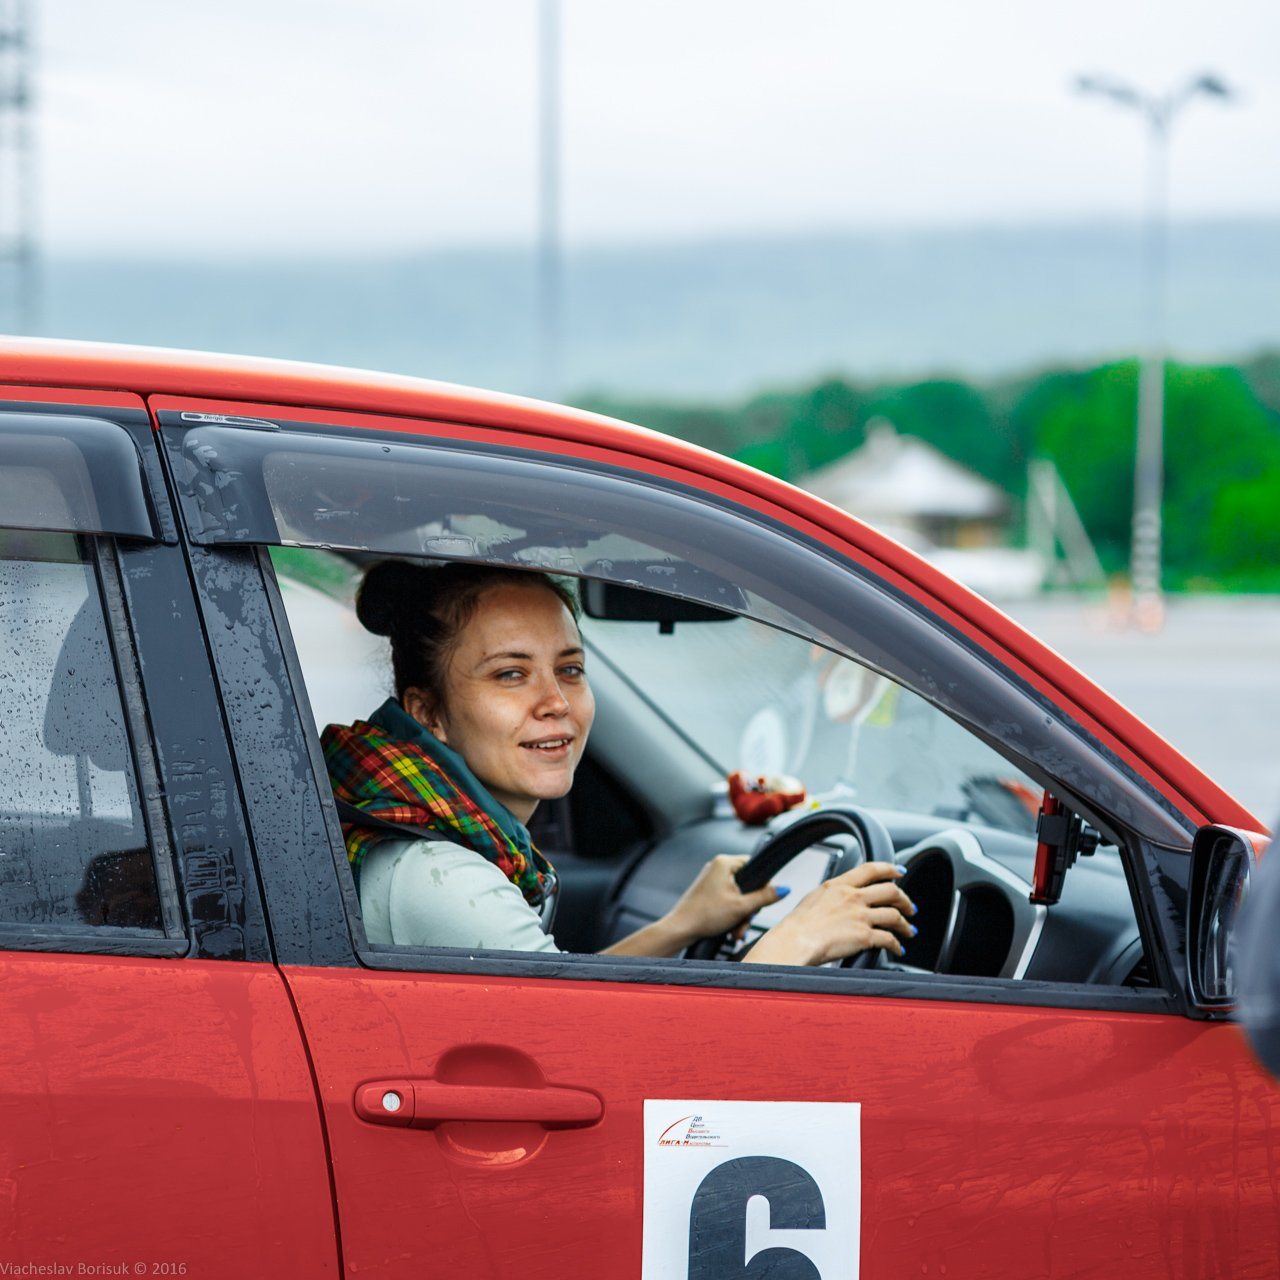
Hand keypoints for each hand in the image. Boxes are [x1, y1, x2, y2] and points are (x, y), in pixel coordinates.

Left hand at [663, 853, 782, 948]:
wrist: (681, 928)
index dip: (762, 884)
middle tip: (746, 921)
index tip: (763, 900)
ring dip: (741, 915)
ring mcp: (711, 880)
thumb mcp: (742, 907)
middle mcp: (716, 867)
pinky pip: (728, 900)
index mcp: (724, 862)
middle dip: (749, 907)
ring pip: (738, 895)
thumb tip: (783, 889)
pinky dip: (732, 914)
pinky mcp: (708, 892)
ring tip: (737, 930)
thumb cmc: (705, 915)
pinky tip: (731, 929)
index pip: (754, 865)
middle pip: (747, 883)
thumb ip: (765, 897)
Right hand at [744, 861, 914, 966]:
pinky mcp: (864, 937)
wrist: (795, 940)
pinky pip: (889, 939)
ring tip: (908, 930)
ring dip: (905, 924)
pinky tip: (897, 948)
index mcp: (839, 885)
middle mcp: (853, 897)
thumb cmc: (798, 924)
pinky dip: (896, 945)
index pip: (871, 869)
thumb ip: (832, 895)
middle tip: (909, 907)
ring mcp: (860, 916)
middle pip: (890, 891)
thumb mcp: (814, 898)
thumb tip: (839, 897)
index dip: (890, 869)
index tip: (899, 872)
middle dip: (904, 899)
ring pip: (895, 916)